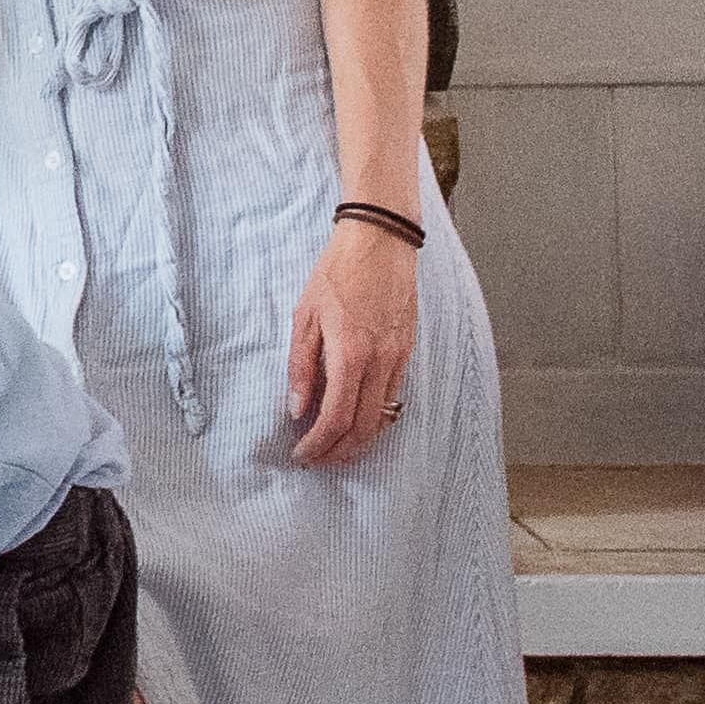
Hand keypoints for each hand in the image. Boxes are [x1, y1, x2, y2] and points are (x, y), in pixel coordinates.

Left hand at [285, 215, 419, 468]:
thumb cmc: (337, 273)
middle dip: (339, 453)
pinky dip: (375, 418)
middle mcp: (380, 363)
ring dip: (359, 442)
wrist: (380, 242)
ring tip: (335, 449)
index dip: (318, 444)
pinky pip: (394, 398)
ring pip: (383, 418)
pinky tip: (357, 420)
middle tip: (318, 461)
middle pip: (363, 428)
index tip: (302, 454)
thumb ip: (300, 367)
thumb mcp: (304, 317)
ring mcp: (398, 359)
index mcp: (350, 355)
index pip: (336, 418)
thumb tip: (296, 409)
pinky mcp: (407, 352)